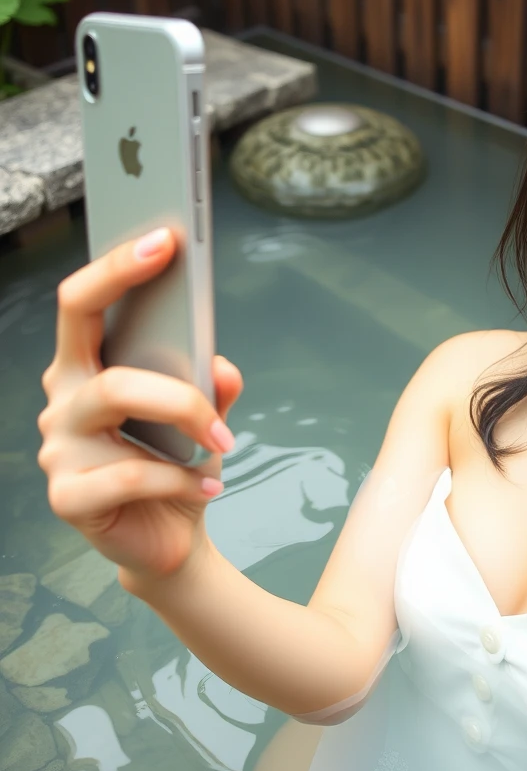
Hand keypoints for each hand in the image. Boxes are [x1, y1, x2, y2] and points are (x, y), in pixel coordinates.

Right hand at [36, 226, 243, 581]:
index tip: (165, 237)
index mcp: (88, 364)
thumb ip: (212, 383)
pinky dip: (181, 478)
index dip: (117, 264)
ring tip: (223, 440)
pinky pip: (129, 472)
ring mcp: (58, 446)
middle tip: (215, 373)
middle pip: (85, 335)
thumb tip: (219, 366)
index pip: (85, 302)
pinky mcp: (68, 496)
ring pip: (115, 395)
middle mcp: (62, 397)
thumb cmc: (180, 459)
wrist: (169, 533)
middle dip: (149, 327)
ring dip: (183, 412)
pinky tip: (209, 486)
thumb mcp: (205, 413)